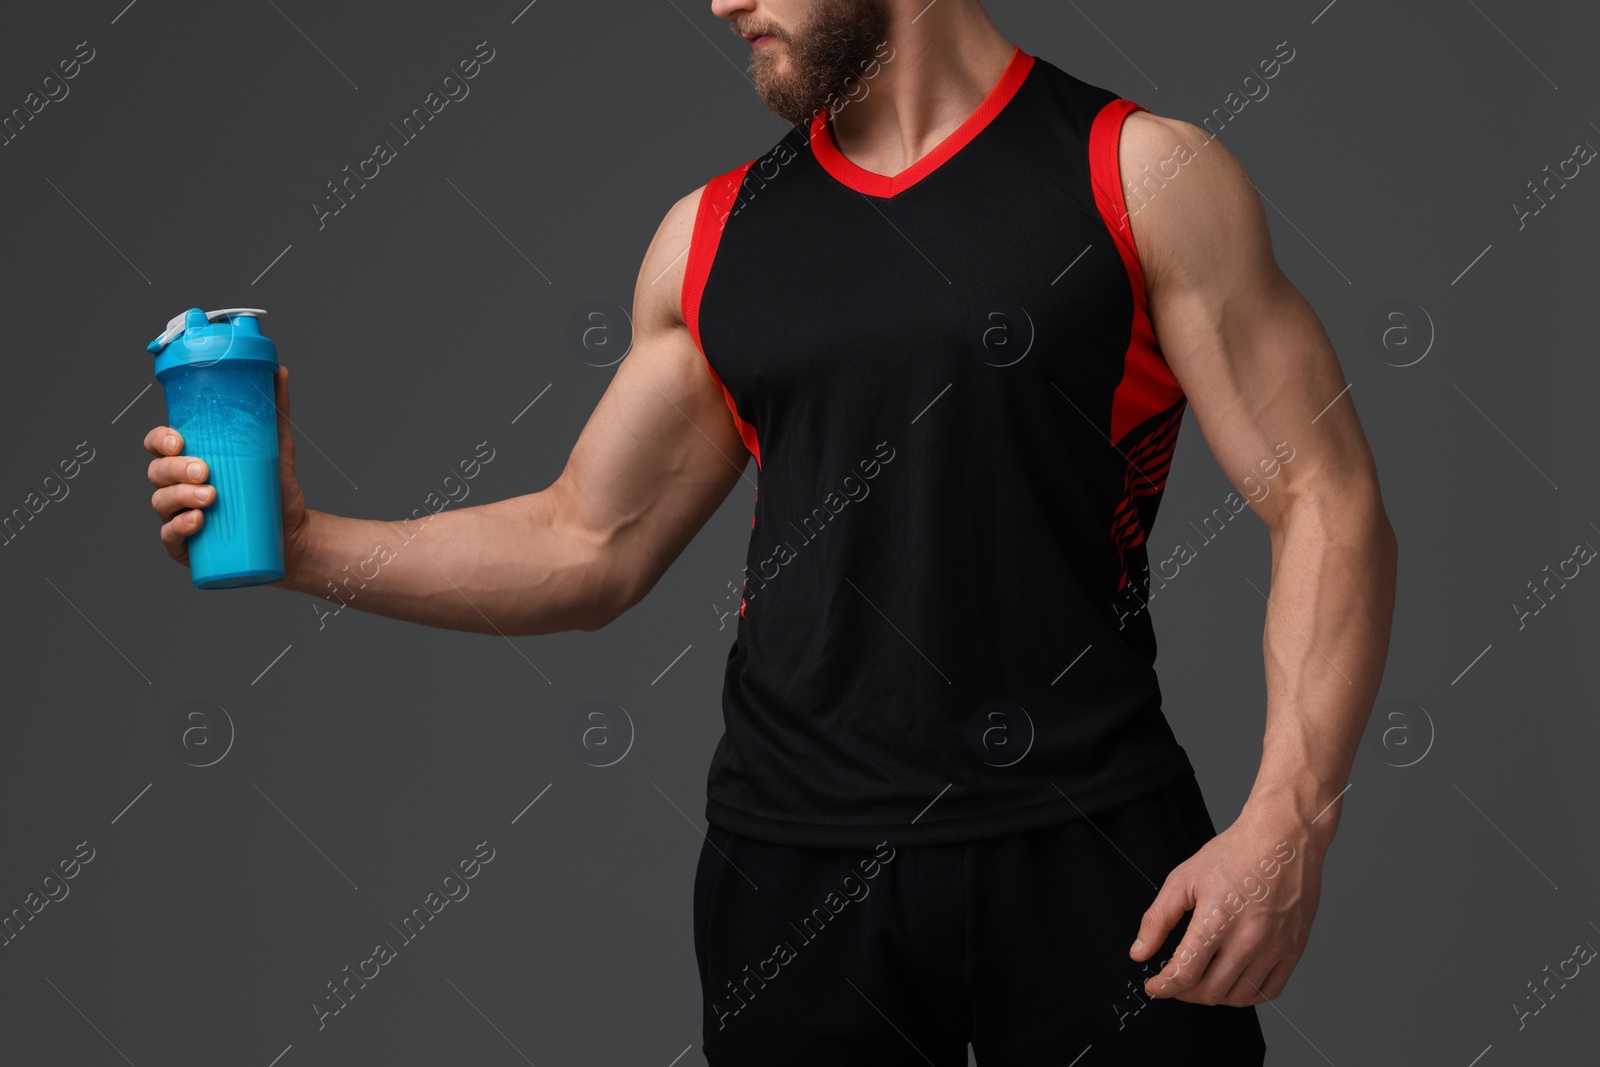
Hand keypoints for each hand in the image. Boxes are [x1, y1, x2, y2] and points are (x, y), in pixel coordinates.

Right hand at [144, 364, 310, 577]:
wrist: (293, 534)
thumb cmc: (275, 490)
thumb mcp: (275, 448)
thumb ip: (273, 411)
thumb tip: (278, 371)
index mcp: (189, 459)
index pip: (159, 444)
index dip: (160, 439)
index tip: (178, 440)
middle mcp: (177, 486)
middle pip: (157, 472)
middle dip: (175, 469)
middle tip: (204, 471)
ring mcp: (178, 516)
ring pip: (161, 503)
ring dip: (179, 497)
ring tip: (210, 496)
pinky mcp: (187, 546)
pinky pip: (170, 537)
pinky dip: (178, 529)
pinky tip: (195, 522)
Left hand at [1128, 807, 1322, 1005]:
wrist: (1283, 837)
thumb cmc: (1234, 853)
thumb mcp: (1184, 879)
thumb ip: (1158, 919)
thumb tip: (1139, 953)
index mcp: (1217, 918)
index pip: (1185, 972)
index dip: (1163, 987)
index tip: (1154, 987)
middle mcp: (1249, 937)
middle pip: (1210, 990)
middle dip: (1184, 993)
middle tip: (1175, 982)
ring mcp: (1275, 946)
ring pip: (1239, 997)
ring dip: (1214, 996)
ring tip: (1202, 981)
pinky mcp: (1294, 948)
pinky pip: (1269, 991)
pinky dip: (1246, 996)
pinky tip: (1232, 982)